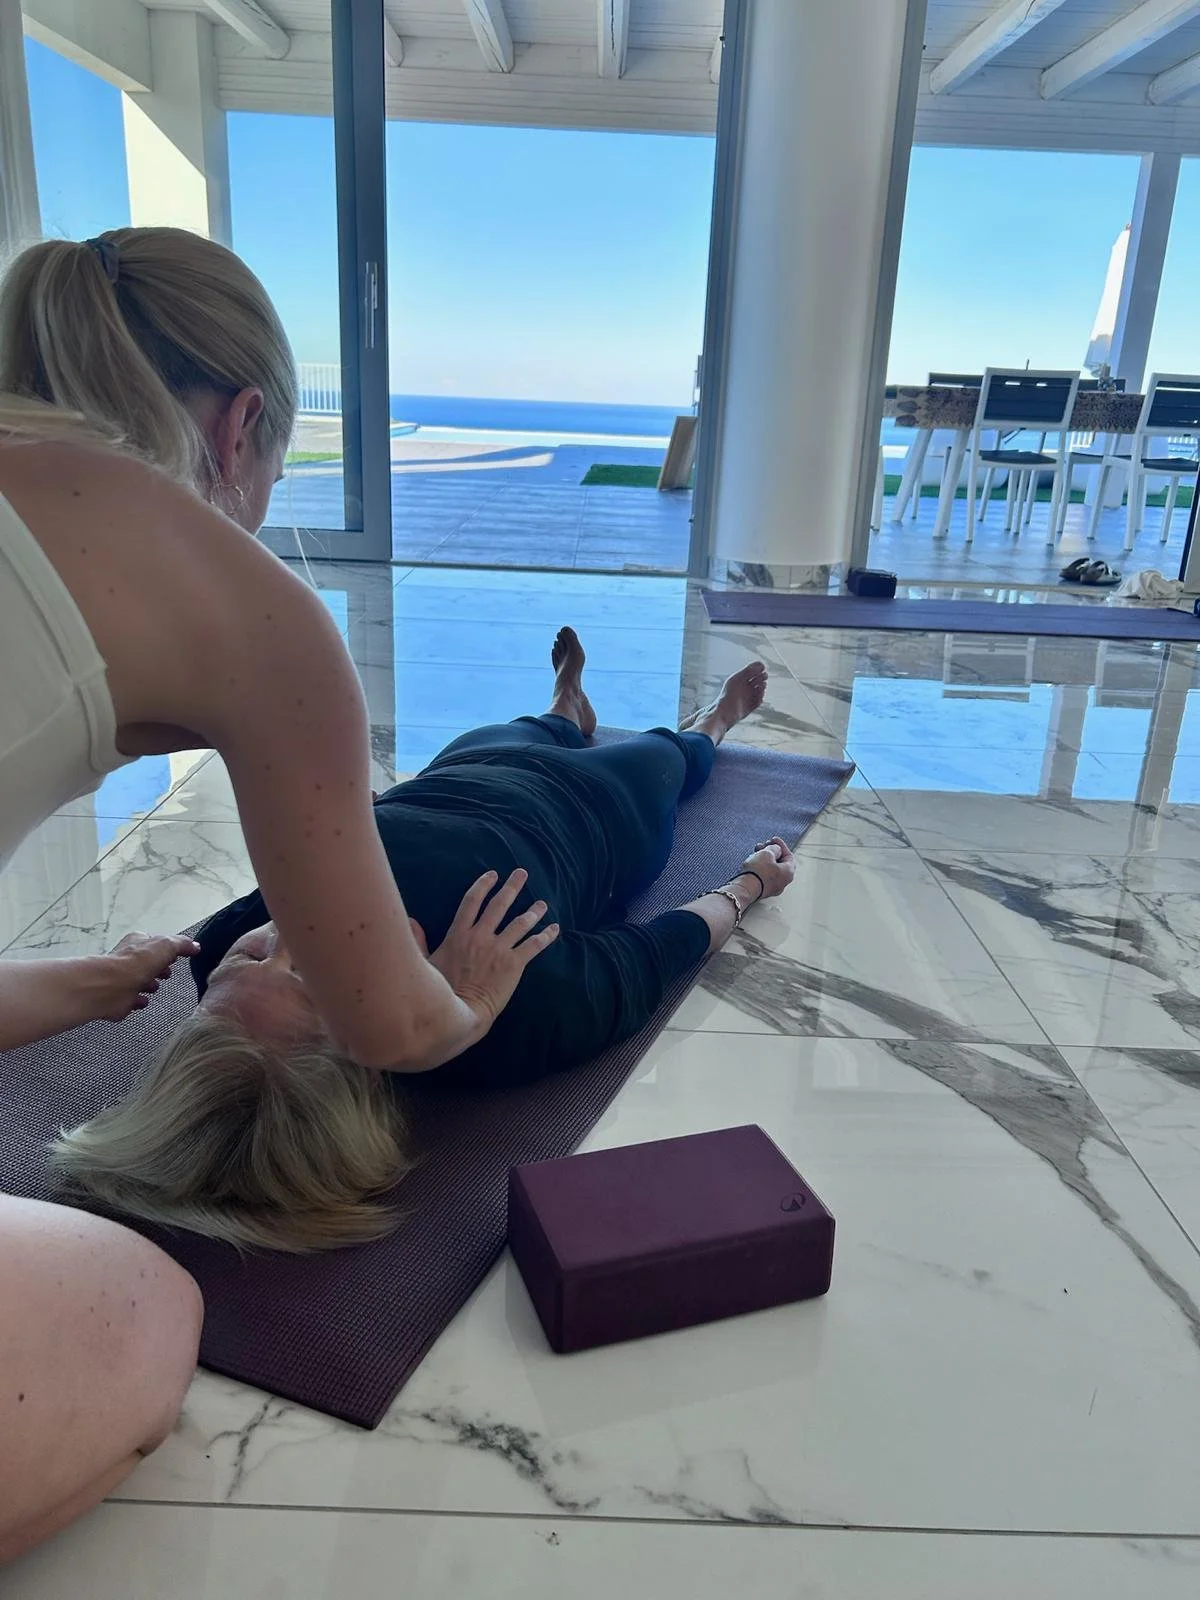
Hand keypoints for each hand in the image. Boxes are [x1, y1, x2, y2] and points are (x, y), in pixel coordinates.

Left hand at [92, 931, 201, 1021]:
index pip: (155, 943)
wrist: (111, 987)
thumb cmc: (135, 964)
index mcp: (139, 942)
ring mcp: (124, 980)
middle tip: (166, 972)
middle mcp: (129, 960)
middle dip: (158, 968)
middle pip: (148, 963)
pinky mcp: (121, 999)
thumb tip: (195, 945)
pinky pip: (132, 1000)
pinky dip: (139, 1001)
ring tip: (155, 987)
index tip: (178, 955)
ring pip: (140, 981)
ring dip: (149, 985)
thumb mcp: (166, 946)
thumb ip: (182, 944)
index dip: (168, 949)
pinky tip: (144, 1001)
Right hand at [427, 869, 558, 1035]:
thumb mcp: (424, 963)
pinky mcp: (513, 964)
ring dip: (533, 912)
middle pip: (500, 905)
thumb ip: (418, 940)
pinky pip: (533, 945)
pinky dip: (545, 936)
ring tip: (542, 904)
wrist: (461, 1014)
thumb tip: (410, 920)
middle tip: (522, 873)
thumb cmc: (440, 992)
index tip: (493, 875)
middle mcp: (480, 936)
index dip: (483, 885)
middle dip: (512, 887)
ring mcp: (498, 949)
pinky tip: (554, 929)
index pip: (472, 900)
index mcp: (459, 934)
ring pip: (520, 923)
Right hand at [737, 837, 796, 900]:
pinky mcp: (763, 890)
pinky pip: (765, 876)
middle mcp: (783, 882)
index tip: (773, 839)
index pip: (789, 856)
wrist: (745, 889)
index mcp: (789, 872)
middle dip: (771, 851)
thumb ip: (774, 848)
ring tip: (755, 851)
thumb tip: (776, 850)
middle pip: (780, 862)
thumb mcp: (767, 853)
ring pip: (771, 869)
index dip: (781, 845)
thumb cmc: (757, 871)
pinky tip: (753, 862)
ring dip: (765, 858)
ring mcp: (773, 887)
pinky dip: (761, 867)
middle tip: (764, 845)